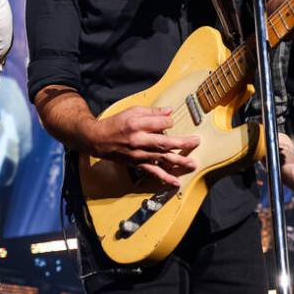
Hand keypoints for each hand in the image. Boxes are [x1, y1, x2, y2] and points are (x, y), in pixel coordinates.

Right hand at [82, 106, 198, 187]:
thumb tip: (169, 111)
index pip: (162, 123)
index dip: (169, 121)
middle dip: (183, 143)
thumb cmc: (115, 124)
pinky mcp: (138, 164)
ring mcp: (139, 154)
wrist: (98, 139)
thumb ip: (152, 112)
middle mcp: (139, 140)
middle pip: (166, 142)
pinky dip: (165, 177)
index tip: (170, 121)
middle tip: (196, 142)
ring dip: (179, 162)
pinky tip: (175, 182)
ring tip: (192, 164)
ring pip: (162, 159)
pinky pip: (153, 171)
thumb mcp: (132, 111)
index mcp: (138, 124)